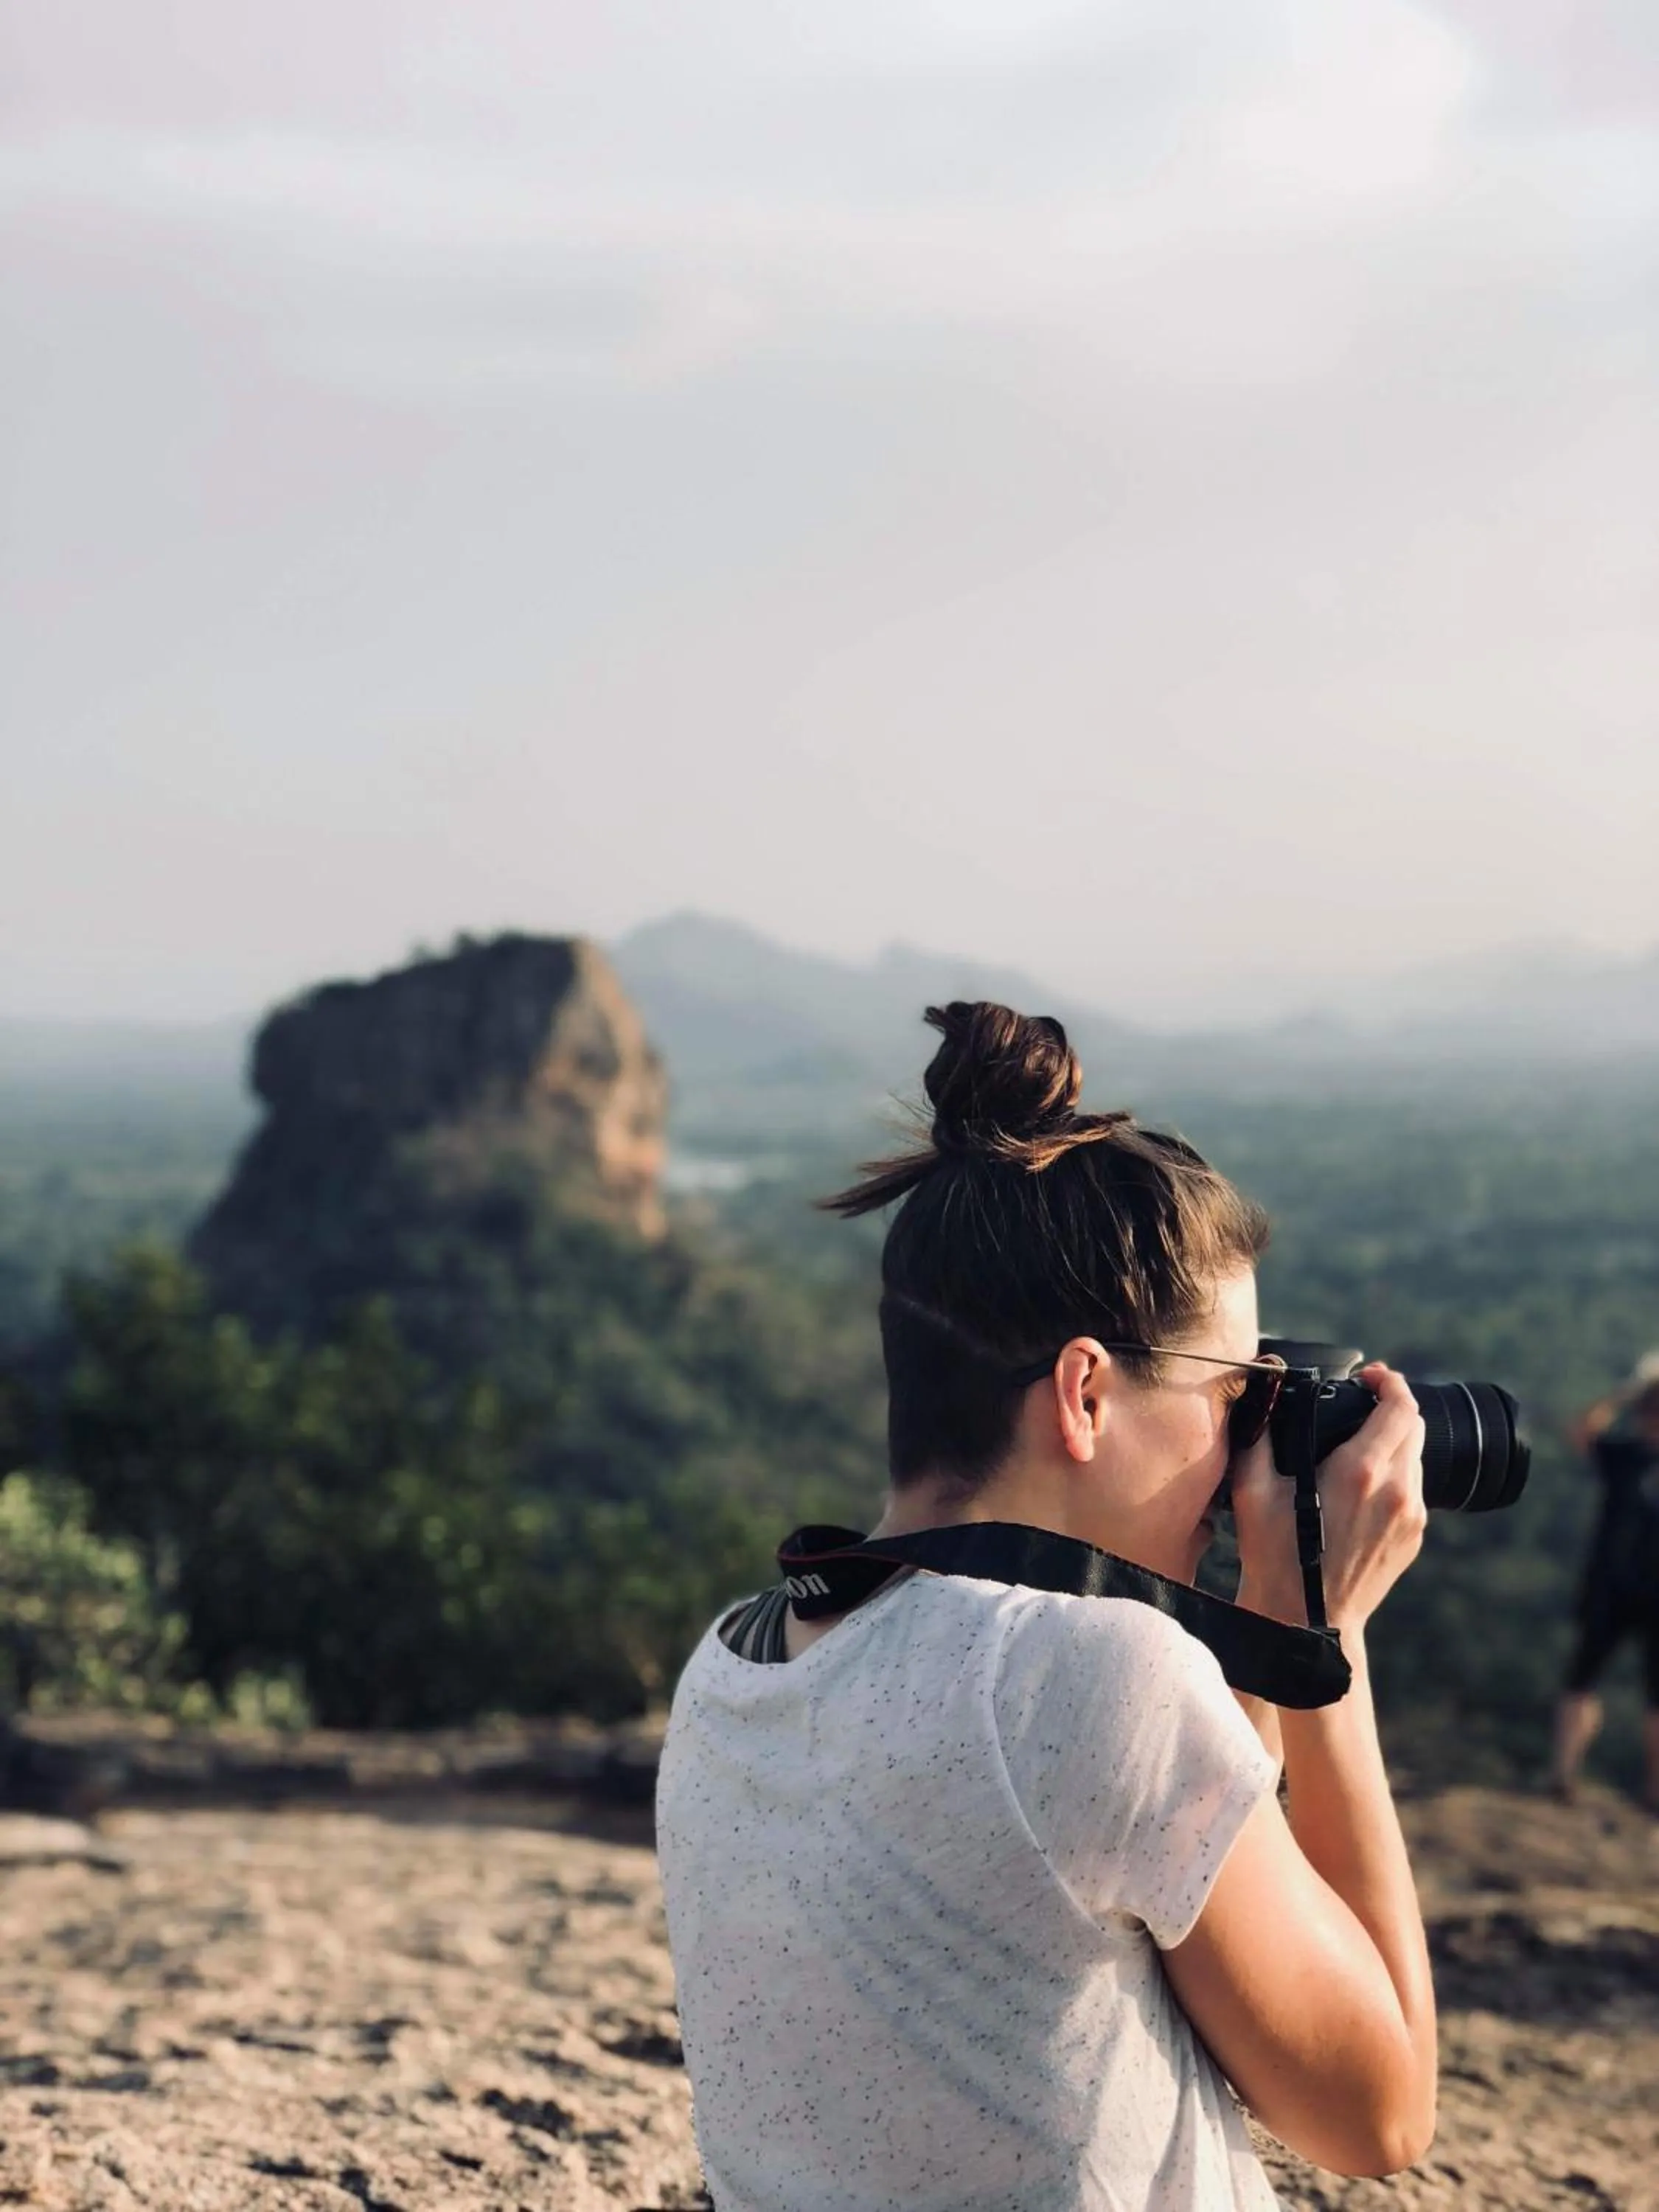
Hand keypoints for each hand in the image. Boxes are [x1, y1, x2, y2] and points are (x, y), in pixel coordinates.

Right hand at [1232, 1363, 1426, 1632]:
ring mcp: (1411, 1517)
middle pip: (1414, 1426)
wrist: (1308, 1624)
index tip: (1370, 1376)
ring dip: (1392, 1443)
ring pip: (1415, 1458)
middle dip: (1391, 1408)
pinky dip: (1393, 1476)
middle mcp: (1398, 1491)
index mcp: (1361, 1472)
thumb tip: (1268, 1390)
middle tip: (1361, 1405)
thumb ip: (1263, 1432)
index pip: (1400, 1406)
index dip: (1389, 1381)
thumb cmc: (1275, 1557)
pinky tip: (1360, 1490)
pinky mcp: (1414, 1538)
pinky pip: (1412, 1490)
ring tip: (1355, 1449)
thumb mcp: (1254, 1490)